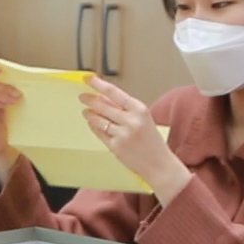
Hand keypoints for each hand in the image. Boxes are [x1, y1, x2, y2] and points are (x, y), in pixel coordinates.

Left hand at [81, 76, 191, 202]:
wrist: (159, 165)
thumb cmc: (153, 142)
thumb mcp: (143, 119)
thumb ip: (125, 109)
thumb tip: (104, 97)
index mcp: (140, 110)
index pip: (115, 92)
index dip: (99, 84)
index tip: (89, 78)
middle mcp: (131, 121)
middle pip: (103, 106)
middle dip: (90, 100)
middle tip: (83, 96)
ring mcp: (122, 134)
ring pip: (99, 120)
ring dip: (90, 115)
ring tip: (86, 112)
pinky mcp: (116, 147)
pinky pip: (99, 133)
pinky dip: (94, 127)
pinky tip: (92, 124)